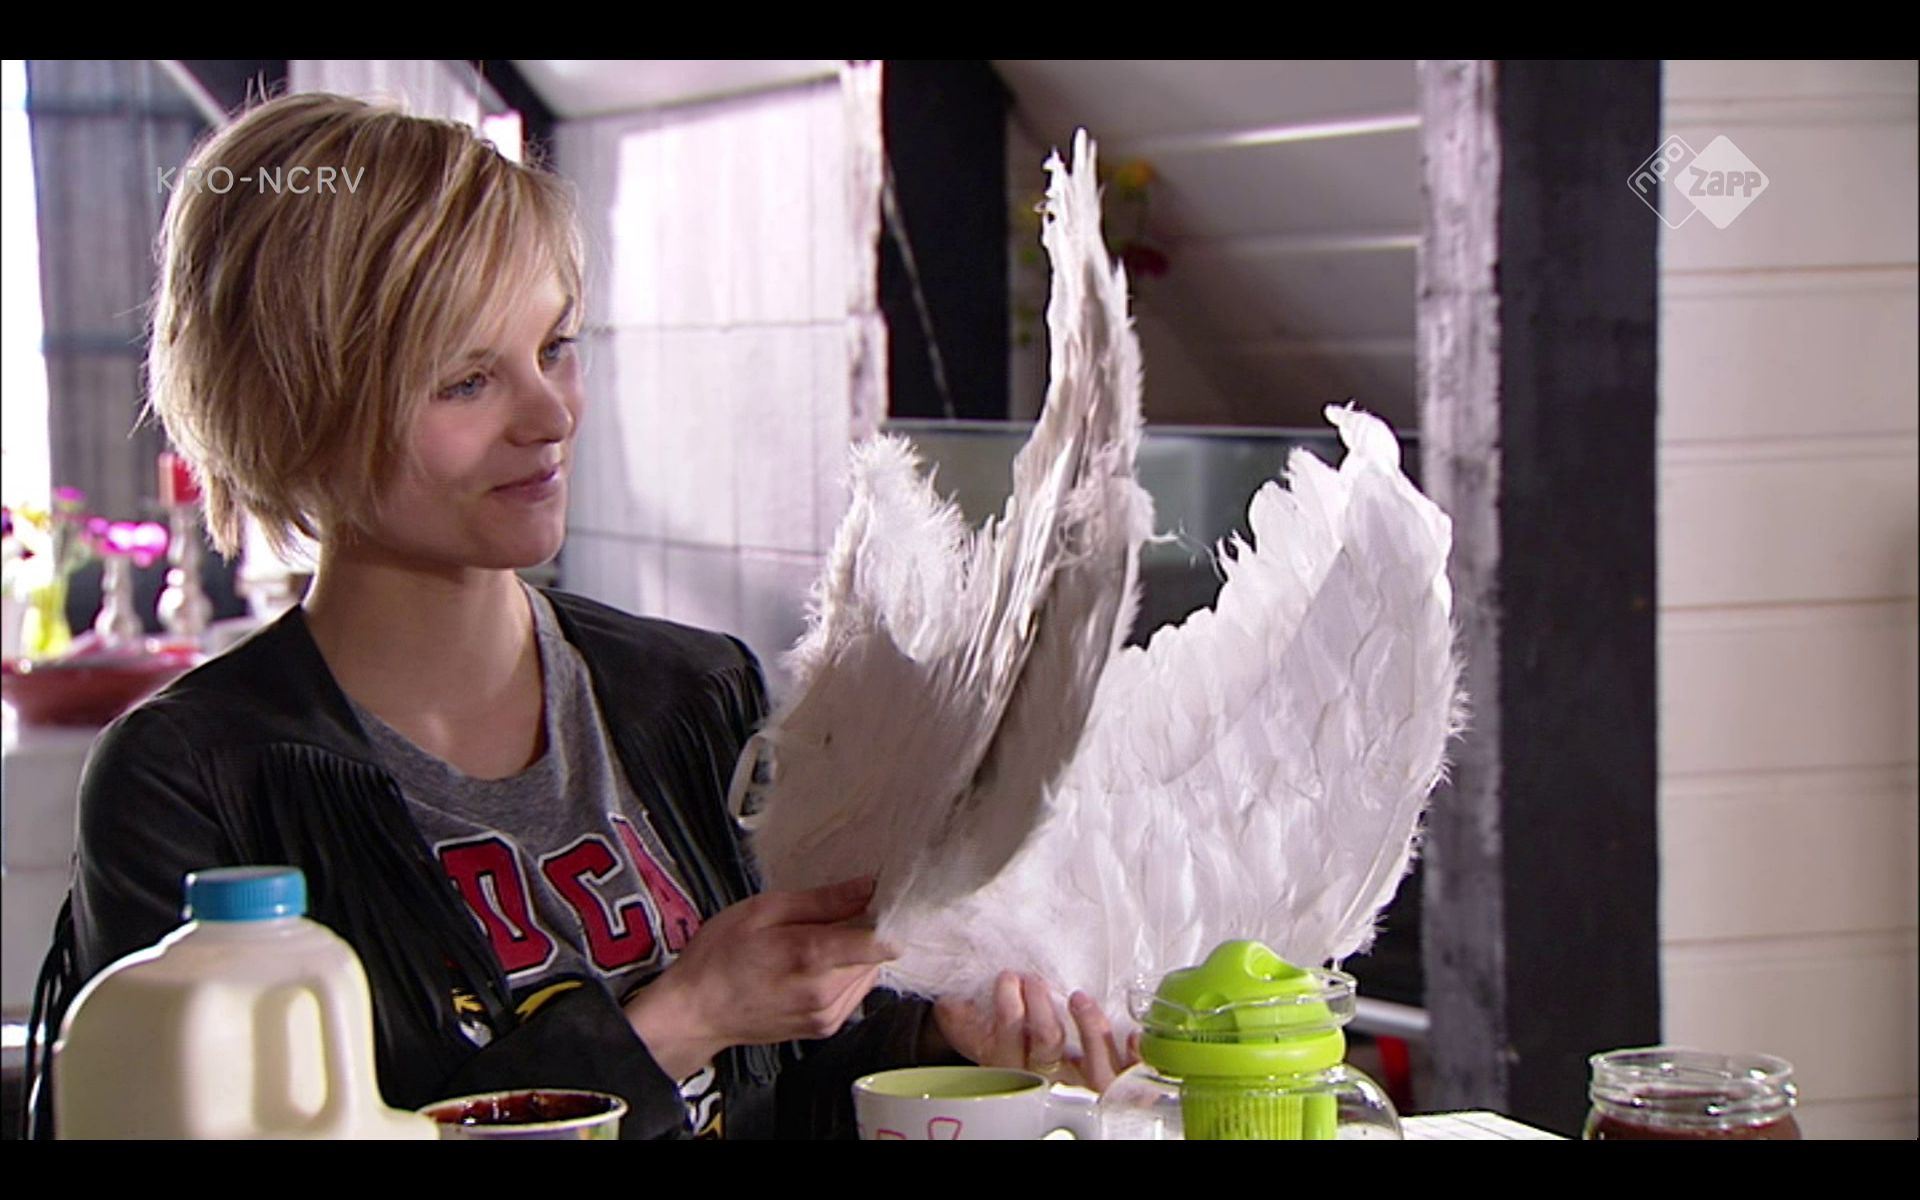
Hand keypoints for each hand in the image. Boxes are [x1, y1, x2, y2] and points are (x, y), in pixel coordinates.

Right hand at [624, 877, 894, 1079]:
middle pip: (877, 954)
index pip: (883, 941)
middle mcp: (826, 993)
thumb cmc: (719, 958)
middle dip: (862, 930)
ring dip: (852, 953)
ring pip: (868, 973)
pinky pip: (853, 992)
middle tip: (828, 915)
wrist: (695, 1012)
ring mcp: (827, 1015)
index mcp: (812, 958)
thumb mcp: (764, 910)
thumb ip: (822, 900)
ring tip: (811, 941)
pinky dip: (842, 974)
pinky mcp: (825, 1027)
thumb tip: (866, 887)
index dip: (888, 915)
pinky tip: (810, 965)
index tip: (880, 897)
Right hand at [931, 971, 1138, 1092]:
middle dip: (1039, 1009)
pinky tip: (1135, 1036)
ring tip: (1078, 998)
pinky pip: (1129, 1078)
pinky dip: (1135, 1057)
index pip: (1009, 1041)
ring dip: (1087, 1028)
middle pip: (1047, 1048)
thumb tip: (948, 1002)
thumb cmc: (1009, 1050)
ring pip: (1092, 1067)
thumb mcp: (982, 1039)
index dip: (1009, 1012)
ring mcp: (1084, 1084)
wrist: (1033, 1092)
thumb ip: (966, 1021)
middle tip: (1032, 980)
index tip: (1007, 980)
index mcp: (1014, 1067)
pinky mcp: (1114, 1084)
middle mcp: (1050, 1079)